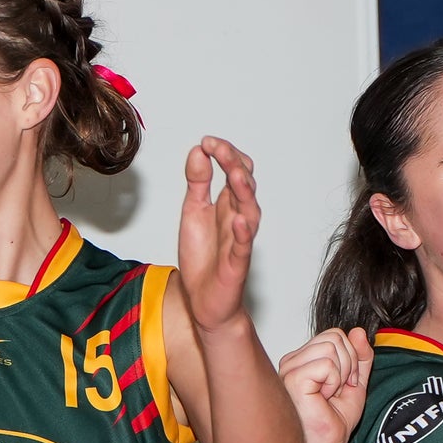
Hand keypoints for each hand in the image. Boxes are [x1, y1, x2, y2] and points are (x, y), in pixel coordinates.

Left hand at [177, 134, 258, 331]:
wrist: (203, 300)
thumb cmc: (203, 257)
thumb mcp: (193, 211)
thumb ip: (197, 182)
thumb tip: (198, 151)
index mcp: (228, 204)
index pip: (235, 170)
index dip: (223, 154)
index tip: (206, 142)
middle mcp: (238, 218)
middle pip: (245, 184)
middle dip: (233, 163)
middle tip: (216, 146)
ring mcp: (239, 240)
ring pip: (250, 211)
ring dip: (244, 192)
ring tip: (235, 173)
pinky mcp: (237, 264)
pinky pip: (244, 247)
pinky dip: (243, 233)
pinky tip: (239, 220)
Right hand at [278, 326, 372, 442]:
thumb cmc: (332, 423)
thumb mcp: (355, 383)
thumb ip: (360, 357)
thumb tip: (358, 331)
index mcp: (302, 359)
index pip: (335, 335)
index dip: (350, 359)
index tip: (344, 386)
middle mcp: (292, 361)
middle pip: (335, 337)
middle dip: (349, 366)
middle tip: (338, 392)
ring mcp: (289, 369)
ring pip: (332, 347)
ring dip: (342, 375)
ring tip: (330, 396)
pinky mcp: (292, 379)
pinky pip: (327, 364)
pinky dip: (335, 383)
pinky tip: (324, 399)